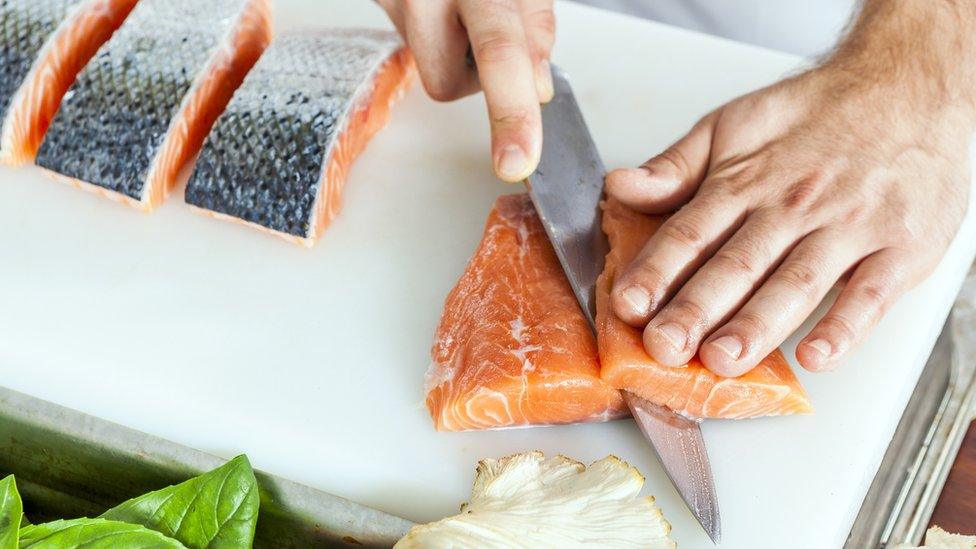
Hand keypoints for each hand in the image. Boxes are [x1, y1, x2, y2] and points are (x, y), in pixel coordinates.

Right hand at [377, 0, 554, 181]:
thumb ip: (534, 27)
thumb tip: (537, 89)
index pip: (499, 49)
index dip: (512, 111)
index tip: (518, 160)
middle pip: (450, 81)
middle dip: (491, 94)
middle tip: (509, 135)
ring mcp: (395, 3)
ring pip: (439, 77)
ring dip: (465, 62)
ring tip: (467, 18)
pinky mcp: (382, 8)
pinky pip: (426, 57)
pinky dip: (446, 47)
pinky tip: (449, 17)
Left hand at [606, 64, 973, 376]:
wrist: (908, 86)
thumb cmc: (816, 115)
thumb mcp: (733, 125)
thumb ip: (675, 166)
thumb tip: (620, 186)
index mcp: (746, 182)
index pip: (691, 231)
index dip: (657, 269)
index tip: (628, 303)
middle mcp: (792, 206)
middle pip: (736, 264)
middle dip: (696, 309)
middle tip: (665, 346)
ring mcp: (848, 227)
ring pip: (795, 282)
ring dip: (757, 324)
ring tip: (722, 358)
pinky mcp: (900, 247)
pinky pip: (870, 292)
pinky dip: (845, 326)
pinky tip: (817, 355)